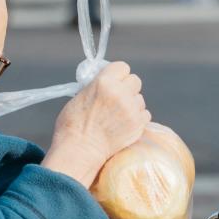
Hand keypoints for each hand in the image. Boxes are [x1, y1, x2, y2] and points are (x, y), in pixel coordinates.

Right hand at [40, 62, 150, 187]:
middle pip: (135, 80)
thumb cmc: (73, 125)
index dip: (118, 74)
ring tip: (118, 115)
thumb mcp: (80, 96)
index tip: (114, 82)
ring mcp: (131, 109)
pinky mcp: (138, 124)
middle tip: (117, 98)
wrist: (80, 151)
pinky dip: (136, 118)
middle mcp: (120, 93)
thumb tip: (107, 82)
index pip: (122, 67)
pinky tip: (123, 124)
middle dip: (127, 88)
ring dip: (132, 104)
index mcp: (104, 82)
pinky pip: (144, 114)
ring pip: (140, 99)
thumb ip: (97, 86)